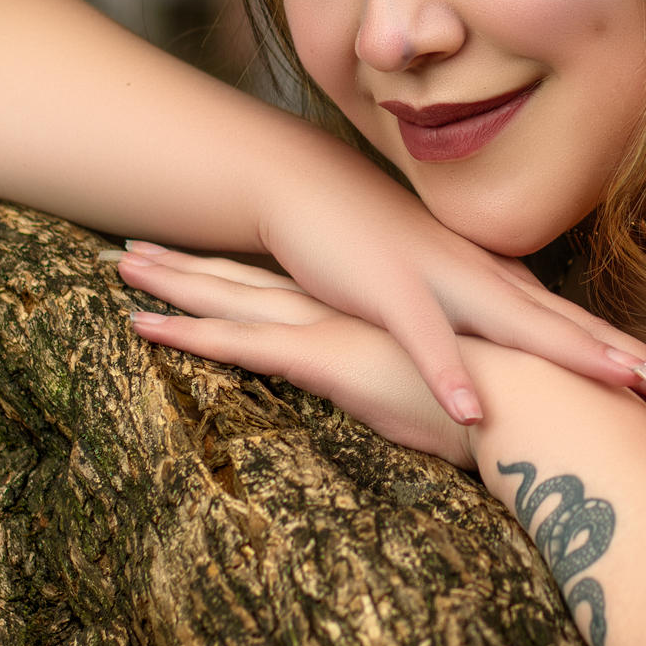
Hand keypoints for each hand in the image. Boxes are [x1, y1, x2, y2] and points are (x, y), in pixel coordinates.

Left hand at [114, 246, 476, 467]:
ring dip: (173, 282)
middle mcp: (340, 306)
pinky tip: (142, 325)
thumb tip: (421, 382)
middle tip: (132, 250)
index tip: (201, 253)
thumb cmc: (501, 395)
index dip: (241, 267)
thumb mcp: (453, 378)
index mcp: (367, 308)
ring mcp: (327, 325)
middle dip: (189, 262)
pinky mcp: (322, 356)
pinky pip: (237, 345)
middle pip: (248, 278)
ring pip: (231, 299)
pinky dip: (187, 333)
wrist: (525, 394)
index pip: (289, 283)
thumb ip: (425, 372)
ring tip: (120, 266)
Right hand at [240, 207, 645, 426]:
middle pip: (575, 327)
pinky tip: (473, 411)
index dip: (643, 364)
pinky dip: (449, 373)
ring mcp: (443, 281)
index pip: (586, 330)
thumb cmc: (381, 246)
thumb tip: (533, 356)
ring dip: (574, 354)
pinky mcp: (388, 290)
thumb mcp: (448, 289)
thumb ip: (489, 320)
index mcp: (505, 285)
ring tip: (629, 385)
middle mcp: (489, 281)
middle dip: (641, 364)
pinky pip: (423, 337)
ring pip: (519, 323)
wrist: (311, 187)